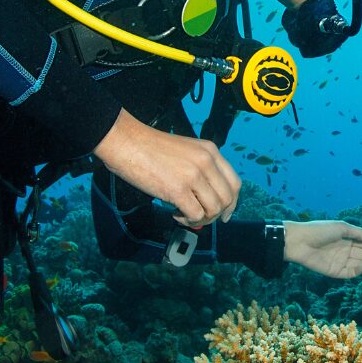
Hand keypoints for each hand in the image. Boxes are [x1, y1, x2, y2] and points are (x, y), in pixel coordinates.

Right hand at [93, 110, 240, 227]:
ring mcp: (193, 176)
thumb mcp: (186, 150)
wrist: (127, 142)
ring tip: (183, 214)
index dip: (231, 203)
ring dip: (201, 219)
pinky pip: (195, 215)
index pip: (234, 183)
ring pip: (213, 209)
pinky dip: (187, 220)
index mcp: (210, 151)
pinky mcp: (178, 190)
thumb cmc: (150, 148)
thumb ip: (200, 169)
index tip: (224, 214)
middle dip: (215, 215)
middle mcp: (206, 162)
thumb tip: (207, 198)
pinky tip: (174, 213)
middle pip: (226, 199)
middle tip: (200, 218)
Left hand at [282, 220, 361, 278]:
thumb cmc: (319, 230)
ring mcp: (339, 261)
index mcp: (346, 238)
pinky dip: (358, 271)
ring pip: (359, 265)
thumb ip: (358, 233)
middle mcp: (344, 250)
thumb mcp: (341, 227)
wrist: (299, 241)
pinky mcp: (333, 271)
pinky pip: (349, 273)